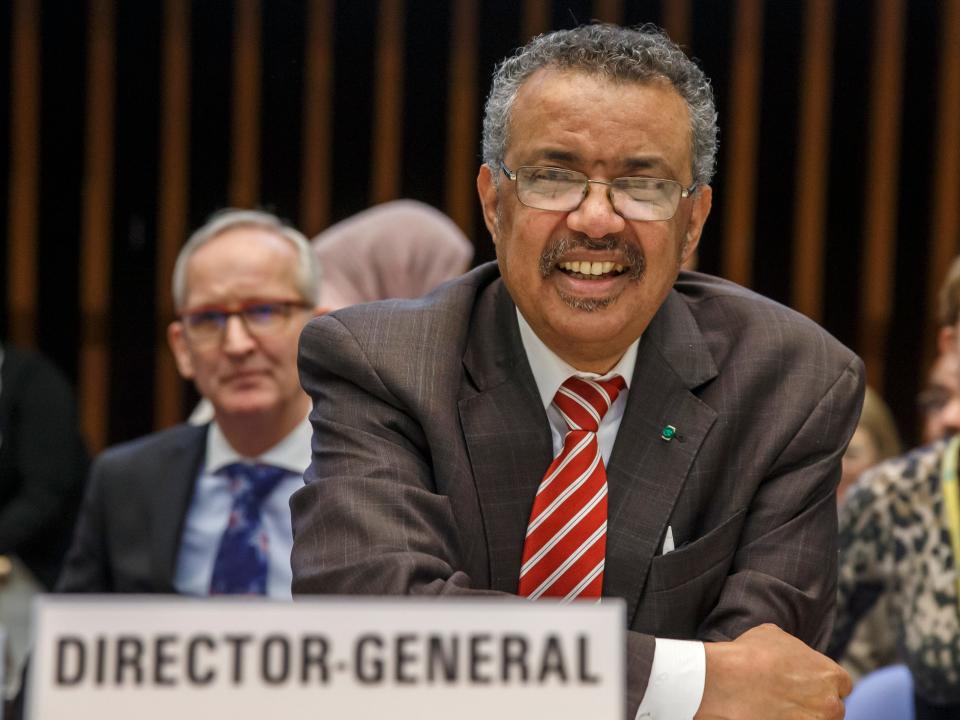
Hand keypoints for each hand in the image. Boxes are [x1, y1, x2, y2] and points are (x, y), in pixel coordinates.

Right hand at [695, 623, 850, 719]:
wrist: (726, 680)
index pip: (843, 685)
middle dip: (816, 703)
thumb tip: (792, 653)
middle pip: (833, 708)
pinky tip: (770, 714)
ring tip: (779, 708)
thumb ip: (795, 648)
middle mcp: (829, 703)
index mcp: (831, 674)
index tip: (808, 684)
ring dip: (803, 716)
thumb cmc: (750, 654)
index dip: (824, 683)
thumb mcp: (775, 636)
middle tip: (792, 697)